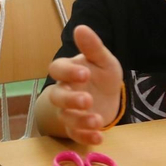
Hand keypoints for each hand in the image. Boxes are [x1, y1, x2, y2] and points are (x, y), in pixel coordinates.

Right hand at [44, 24, 124, 144]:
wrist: (108, 96)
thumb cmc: (101, 75)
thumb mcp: (103, 60)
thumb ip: (93, 46)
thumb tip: (81, 27)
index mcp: (67, 72)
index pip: (57, 69)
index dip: (68, 72)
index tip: (85, 73)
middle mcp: (63, 91)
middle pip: (57, 96)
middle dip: (70, 99)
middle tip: (88, 100)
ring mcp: (69, 111)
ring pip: (66, 117)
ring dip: (80, 120)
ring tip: (97, 120)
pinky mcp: (77, 127)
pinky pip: (75, 134)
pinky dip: (86, 137)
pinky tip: (99, 137)